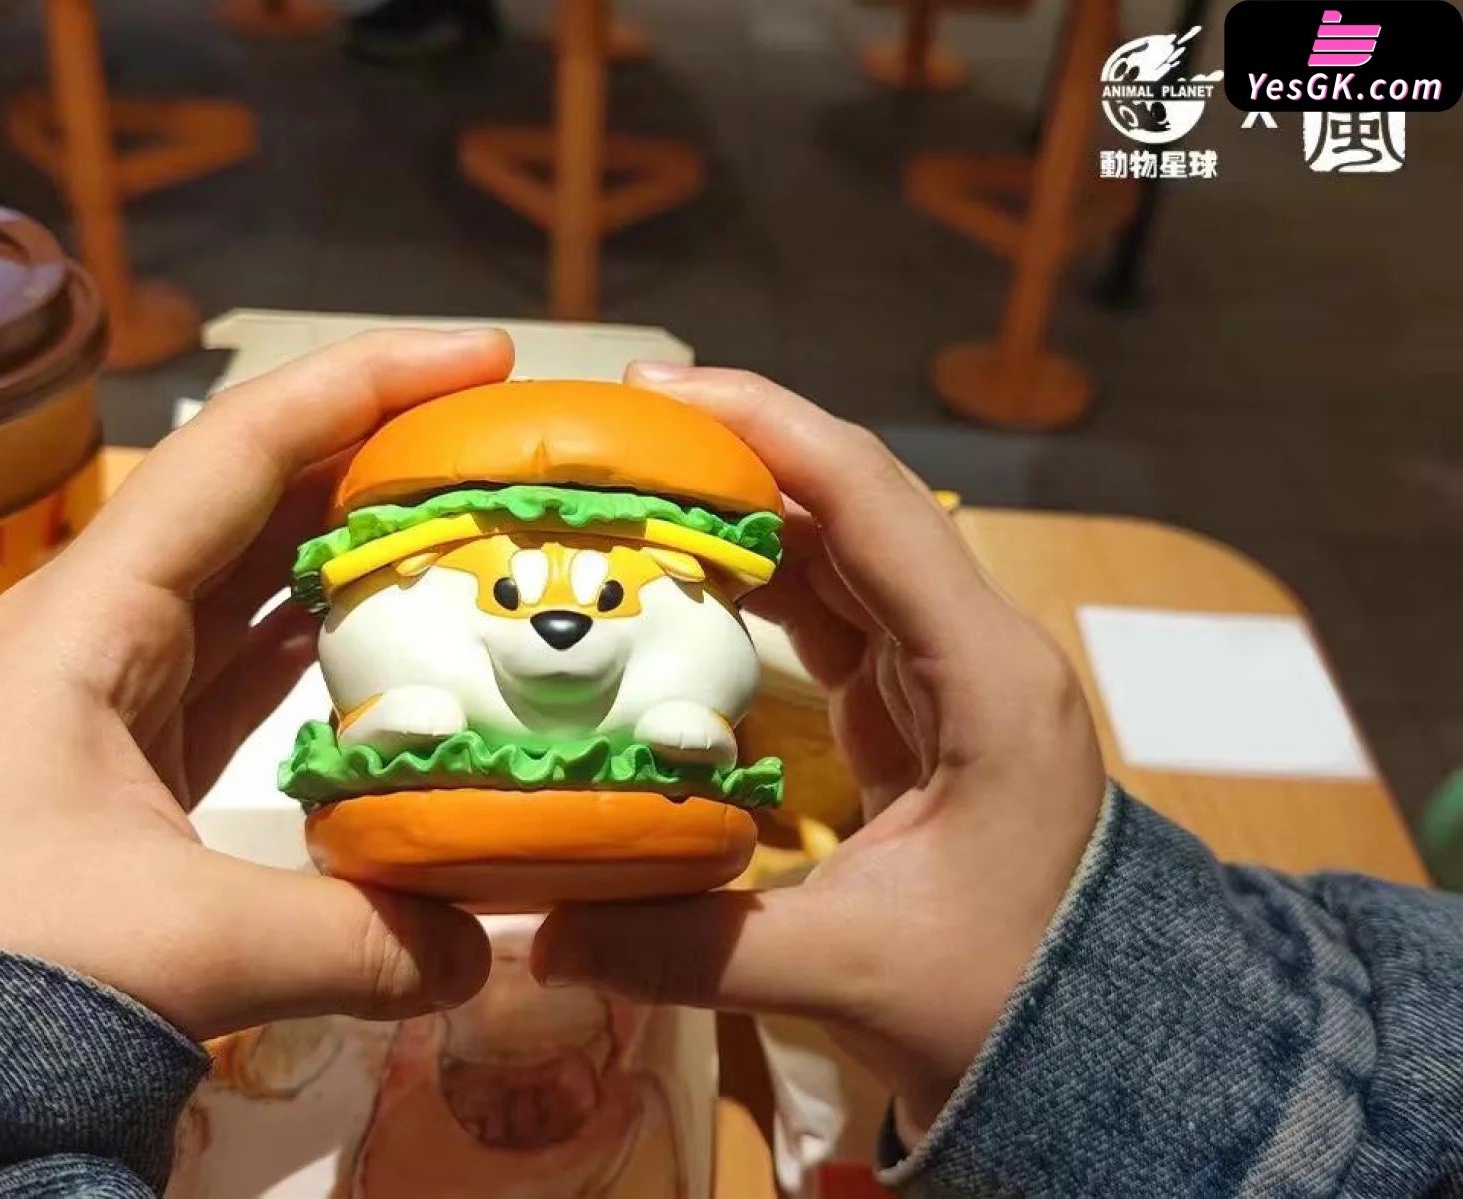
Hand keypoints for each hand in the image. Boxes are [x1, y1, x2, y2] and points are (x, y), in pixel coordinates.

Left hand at [0, 330, 515, 1039]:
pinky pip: (232, 678)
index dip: (366, 385)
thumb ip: (354, 938)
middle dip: (371, 459)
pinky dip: (310, 654)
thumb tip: (482, 950)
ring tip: (460, 536)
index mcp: (89, 614)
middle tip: (495, 451)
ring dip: (346, 554)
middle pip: (250, 501)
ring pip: (243, 589)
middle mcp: (92, 631)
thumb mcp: (182, 941)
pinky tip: (379, 658)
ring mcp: (99, 703)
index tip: (483, 356)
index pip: (240, 449)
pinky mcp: (110, 774)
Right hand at [533, 365, 1106, 1139]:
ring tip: (626, 488)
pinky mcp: (915, 705)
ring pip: (838, 550)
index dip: (768, 429)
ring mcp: (947, 671)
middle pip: (852, 504)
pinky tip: (677, 573)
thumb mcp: (850, 971)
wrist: (1088, 1048)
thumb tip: (539, 936)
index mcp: (985, 678)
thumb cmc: (1003, 1002)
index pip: (873, 505)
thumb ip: (692, 950)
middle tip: (610, 432)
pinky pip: (829, 610)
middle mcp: (973, 648)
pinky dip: (753, 580)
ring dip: (738, 510)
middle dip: (736, 452)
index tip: (657, 393)